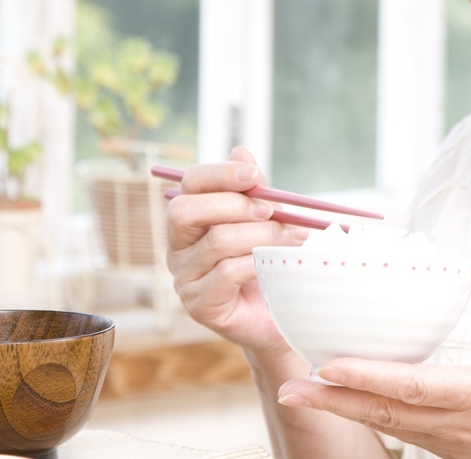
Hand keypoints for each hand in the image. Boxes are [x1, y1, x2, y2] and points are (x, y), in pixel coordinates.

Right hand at [166, 147, 308, 358]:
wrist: (281, 317)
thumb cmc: (269, 264)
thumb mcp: (264, 220)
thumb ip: (252, 190)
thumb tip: (241, 151)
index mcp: (190, 220)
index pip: (191, 184)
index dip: (220, 174)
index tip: (254, 175)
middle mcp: (177, 248)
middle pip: (186, 211)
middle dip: (233, 204)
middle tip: (271, 210)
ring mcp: (184, 278)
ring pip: (217, 241)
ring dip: (261, 234)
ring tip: (292, 237)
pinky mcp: (199, 304)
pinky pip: (227, 272)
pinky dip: (258, 263)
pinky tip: (278, 263)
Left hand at [274, 237, 470, 458]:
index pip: (414, 386)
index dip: (368, 376)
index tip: (326, 365)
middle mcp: (460, 426)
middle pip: (386, 414)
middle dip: (333, 403)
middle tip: (287, 388)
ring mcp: (454, 443)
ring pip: (388, 426)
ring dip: (344, 411)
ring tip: (301, 394)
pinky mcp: (453, 449)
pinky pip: (403, 432)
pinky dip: (370, 416)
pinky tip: (346, 402)